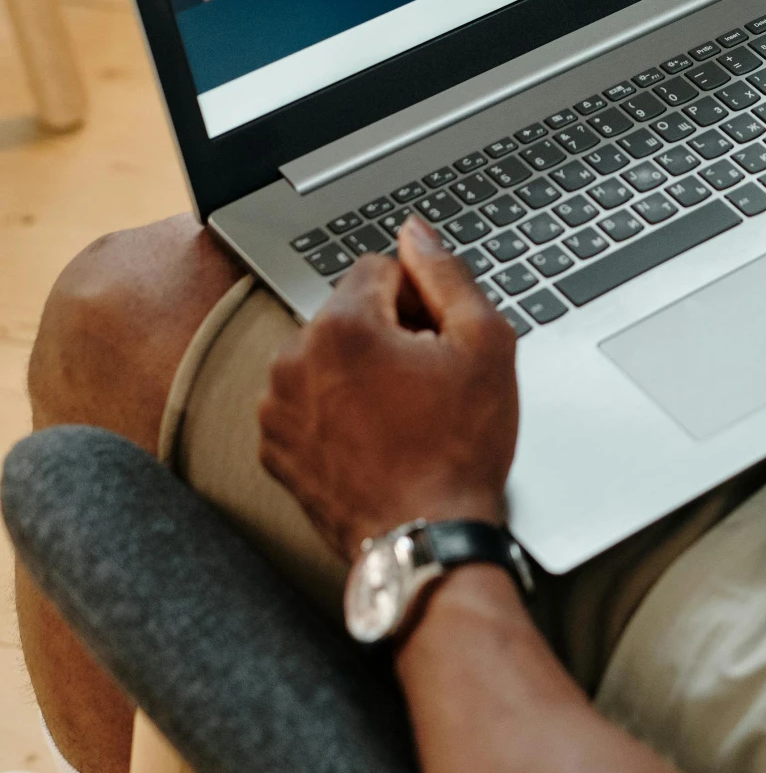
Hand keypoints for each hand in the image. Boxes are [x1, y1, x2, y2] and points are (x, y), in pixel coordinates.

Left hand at [258, 217, 519, 556]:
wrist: (427, 541)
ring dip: (360, 372)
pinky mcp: (274, 449)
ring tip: (402, 416)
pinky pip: (307, 402)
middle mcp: (294, 360)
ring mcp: (277, 409)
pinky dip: (335, 412)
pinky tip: (376, 440)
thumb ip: (447, 274)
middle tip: (428, 384)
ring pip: (327, 357)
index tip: (439, 341)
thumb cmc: (460, 449)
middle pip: (349, 312)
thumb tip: (415, 231)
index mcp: (342, 326)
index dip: (420, 299)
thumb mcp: (484, 345)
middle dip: (388, 333)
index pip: (379, 268)